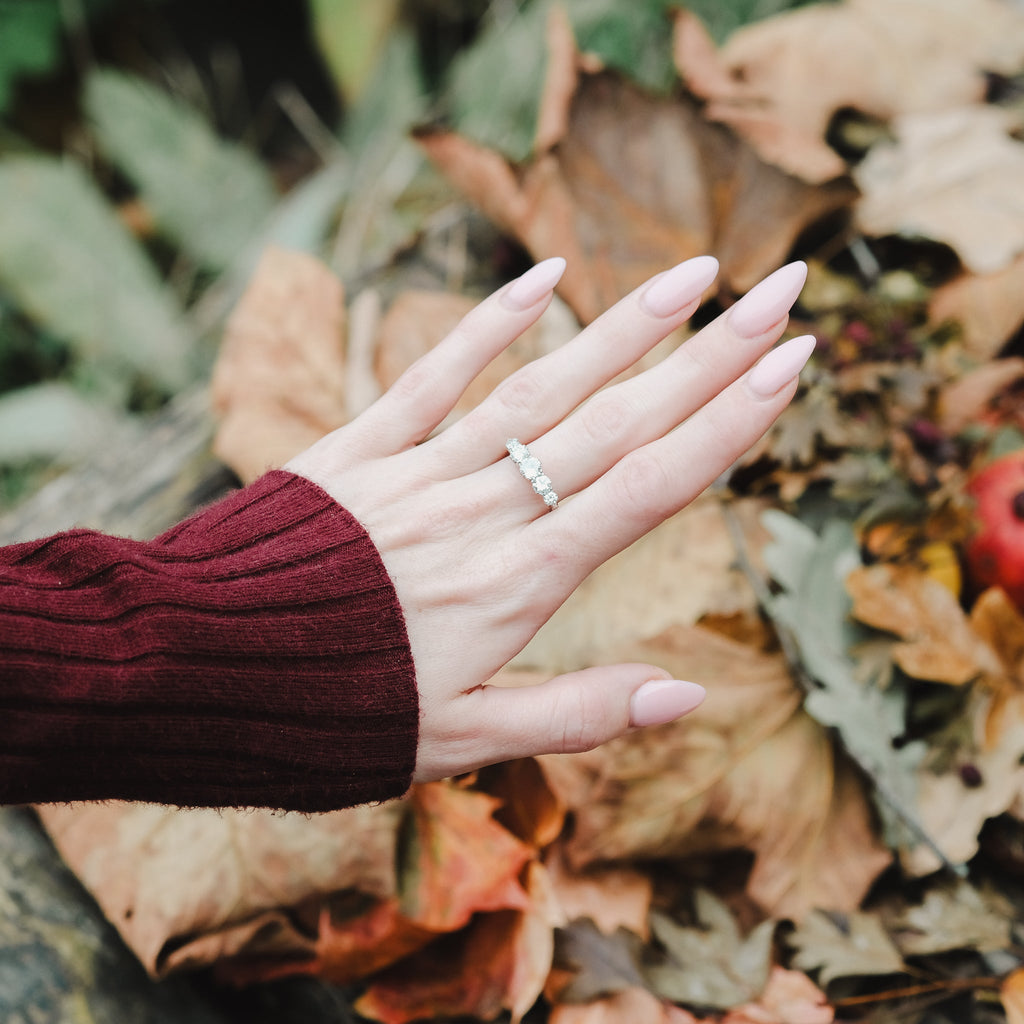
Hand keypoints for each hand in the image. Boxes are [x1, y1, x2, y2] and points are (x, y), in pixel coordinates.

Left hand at [285, 255, 810, 780]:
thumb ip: (581, 712)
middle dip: (710, 354)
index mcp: (521, 580)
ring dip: (623, 327)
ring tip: (692, 273)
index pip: (650, 487)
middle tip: (783, 290)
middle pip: (618, 421)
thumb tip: (690, 694)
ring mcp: (423, 469)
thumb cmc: (339, 712)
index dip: (729, 424)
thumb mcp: (467, 738)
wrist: (201, 668)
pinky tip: (545, 275)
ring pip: (542, 386)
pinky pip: (434, 374)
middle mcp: (486, 509)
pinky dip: (490, 323)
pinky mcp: (363, 446)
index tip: (792, 365)